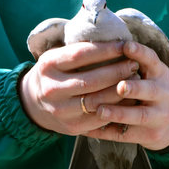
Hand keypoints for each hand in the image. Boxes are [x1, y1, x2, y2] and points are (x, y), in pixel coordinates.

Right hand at [19, 41, 139, 135]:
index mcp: (48, 65)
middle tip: (134, 64)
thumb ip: (77, 50)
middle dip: (117, 71)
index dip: (106, 50)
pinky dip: (117, 108)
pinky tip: (128, 98)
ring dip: (120, 90)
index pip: (81, 54)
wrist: (33, 105)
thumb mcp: (56, 57)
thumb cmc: (54, 74)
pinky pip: (99, 118)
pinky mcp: (71, 127)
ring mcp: (61, 110)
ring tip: (135, 80)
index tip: (124, 45)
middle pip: (91, 80)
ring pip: (97, 101)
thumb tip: (113, 41)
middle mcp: (52, 89)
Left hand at [85, 41, 168, 150]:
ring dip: (119, 113)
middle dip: (134, 88)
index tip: (126, 46)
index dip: (140, 53)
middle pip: (149, 90)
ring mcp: (158, 116)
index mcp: (160, 74)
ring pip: (139, 115)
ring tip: (100, 111)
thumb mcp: (150, 75)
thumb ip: (132, 64)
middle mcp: (163, 94)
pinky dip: (105, 132)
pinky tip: (87, 130)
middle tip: (120, 86)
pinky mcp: (149, 135)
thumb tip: (100, 47)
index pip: (152, 60)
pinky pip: (125, 134)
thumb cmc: (152, 92)